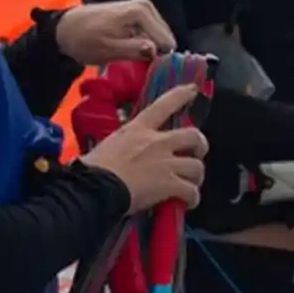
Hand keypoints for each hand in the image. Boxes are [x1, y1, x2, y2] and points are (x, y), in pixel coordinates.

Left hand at [56, 0, 175, 64]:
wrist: (66, 28)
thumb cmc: (84, 40)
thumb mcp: (108, 50)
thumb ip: (134, 50)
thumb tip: (156, 51)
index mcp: (141, 12)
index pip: (166, 42)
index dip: (157, 58)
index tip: (143, 67)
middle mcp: (146, 6)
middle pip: (165, 39)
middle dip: (154, 52)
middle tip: (136, 62)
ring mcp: (144, 7)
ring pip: (160, 37)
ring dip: (149, 49)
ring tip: (131, 55)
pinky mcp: (140, 13)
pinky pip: (152, 33)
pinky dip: (144, 43)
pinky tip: (131, 48)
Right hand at [83, 84, 208, 211]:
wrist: (95, 188)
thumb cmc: (93, 169)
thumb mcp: (109, 145)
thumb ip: (125, 145)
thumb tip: (126, 156)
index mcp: (138, 129)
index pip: (163, 105)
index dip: (181, 95)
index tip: (193, 89)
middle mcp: (157, 142)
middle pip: (193, 136)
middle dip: (200, 145)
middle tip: (197, 154)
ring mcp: (165, 162)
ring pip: (196, 166)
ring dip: (196, 176)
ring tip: (191, 184)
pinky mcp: (169, 184)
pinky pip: (191, 191)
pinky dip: (193, 198)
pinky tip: (188, 202)